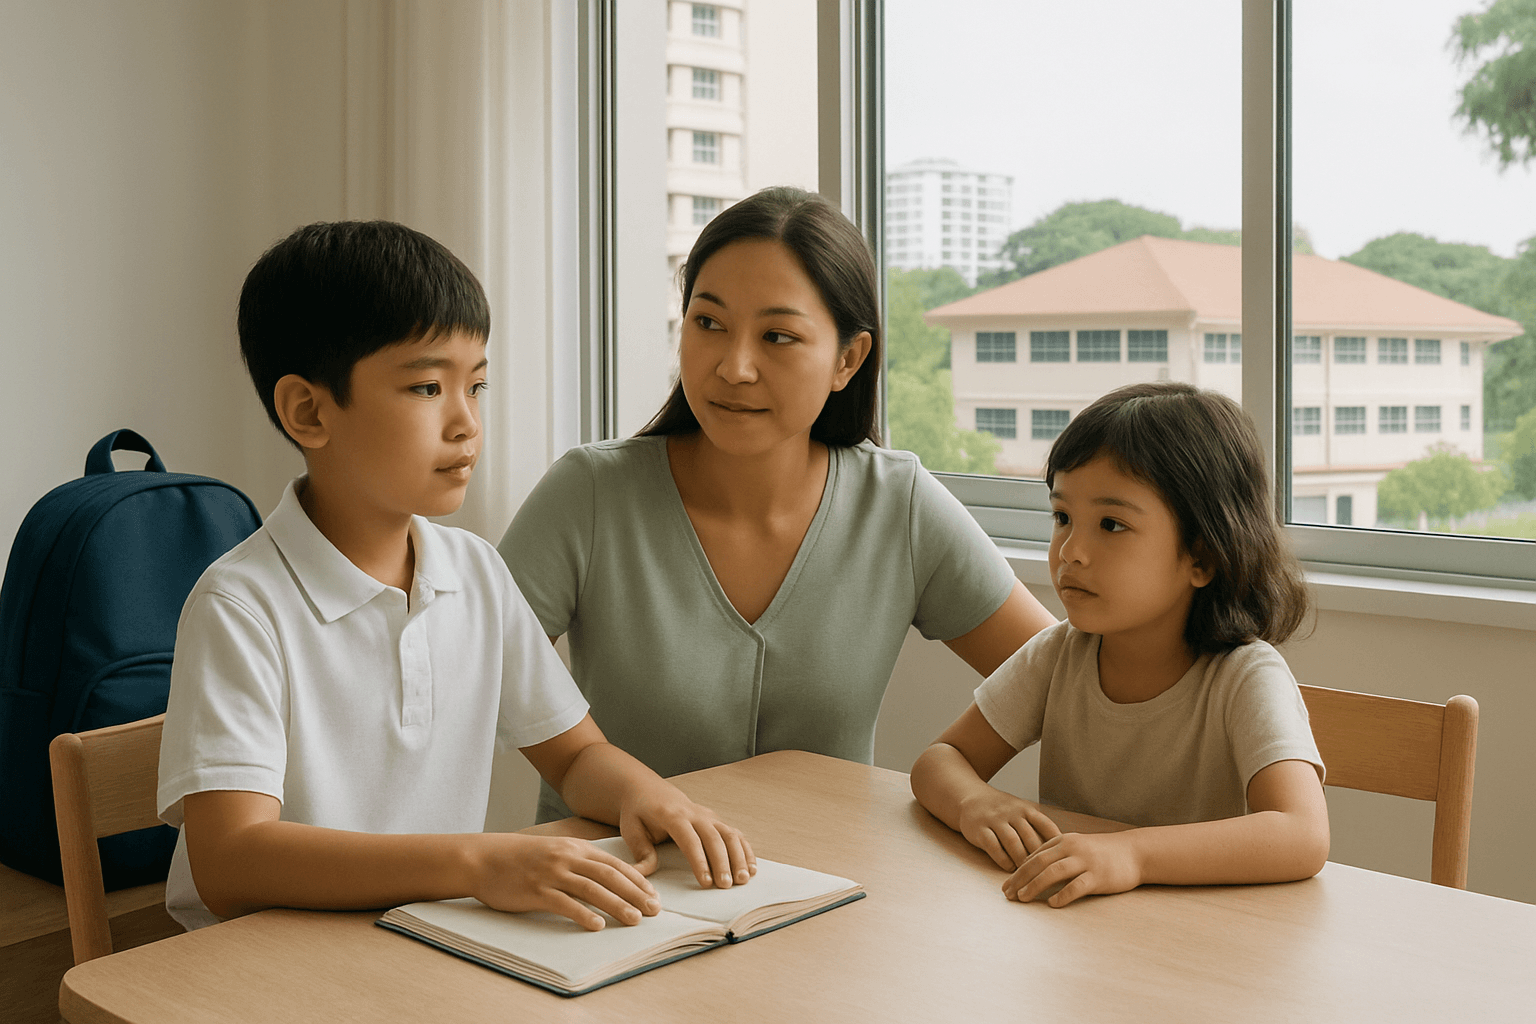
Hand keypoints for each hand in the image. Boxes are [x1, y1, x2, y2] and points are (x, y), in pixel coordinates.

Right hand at [471, 834, 660, 930]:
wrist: (484, 858)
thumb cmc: (521, 857)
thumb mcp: (555, 851)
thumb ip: (579, 861)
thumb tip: (607, 879)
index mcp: (575, 848)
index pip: (614, 864)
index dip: (637, 880)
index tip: (653, 895)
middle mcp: (567, 858)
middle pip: (609, 876)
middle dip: (635, 894)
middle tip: (654, 910)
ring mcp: (552, 873)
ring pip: (592, 889)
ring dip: (616, 905)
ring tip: (634, 920)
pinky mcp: (536, 890)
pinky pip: (564, 903)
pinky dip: (583, 914)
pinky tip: (596, 926)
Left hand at [619, 780, 756, 889]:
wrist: (648, 789)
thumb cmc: (638, 811)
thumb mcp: (631, 830)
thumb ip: (641, 853)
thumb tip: (641, 875)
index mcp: (672, 815)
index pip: (689, 839)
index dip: (699, 861)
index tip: (706, 882)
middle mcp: (694, 813)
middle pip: (713, 837)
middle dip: (722, 862)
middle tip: (726, 885)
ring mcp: (708, 815)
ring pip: (729, 834)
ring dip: (738, 857)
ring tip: (742, 879)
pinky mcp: (715, 820)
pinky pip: (735, 834)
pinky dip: (745, 850)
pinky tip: (751, 867)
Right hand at [955, 787, 1061, 869]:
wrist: (971, 797)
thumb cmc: (1002, 810)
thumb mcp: (1022, 811)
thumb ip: (1038, 827)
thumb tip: (1060, 850)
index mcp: (1026, 809)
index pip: (1046, 826)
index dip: (1056, 844)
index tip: (1063, 860)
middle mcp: (1012, 813)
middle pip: (1030, 837)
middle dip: (1039, 858)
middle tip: (1046, 874)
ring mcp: (995, 820)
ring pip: (1012, 842)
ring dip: (1021, 860)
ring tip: (1028, 875)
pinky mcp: (980, 829)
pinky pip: (993, 846)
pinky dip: (1002, 859)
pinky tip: (1009, 868)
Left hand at [1002, 831, 1141, 907]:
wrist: (1134, 852)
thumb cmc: (1102, 852)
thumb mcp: (1076, 846)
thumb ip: (1055, 853)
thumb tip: (1030, 866)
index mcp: (1063, 841)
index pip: (1034, 856)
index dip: (1017, 871)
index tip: (1005, 886)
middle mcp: (1072, 848)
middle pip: (1039, 863)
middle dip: (1020, 879)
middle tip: (1007, 894)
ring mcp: (1085, 861)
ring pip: (1054, 872)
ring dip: (1035, 885)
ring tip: (1023, 898)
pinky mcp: (1098, 876)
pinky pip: (1077, 886)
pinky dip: (1063, 895)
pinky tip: (1052, 904)